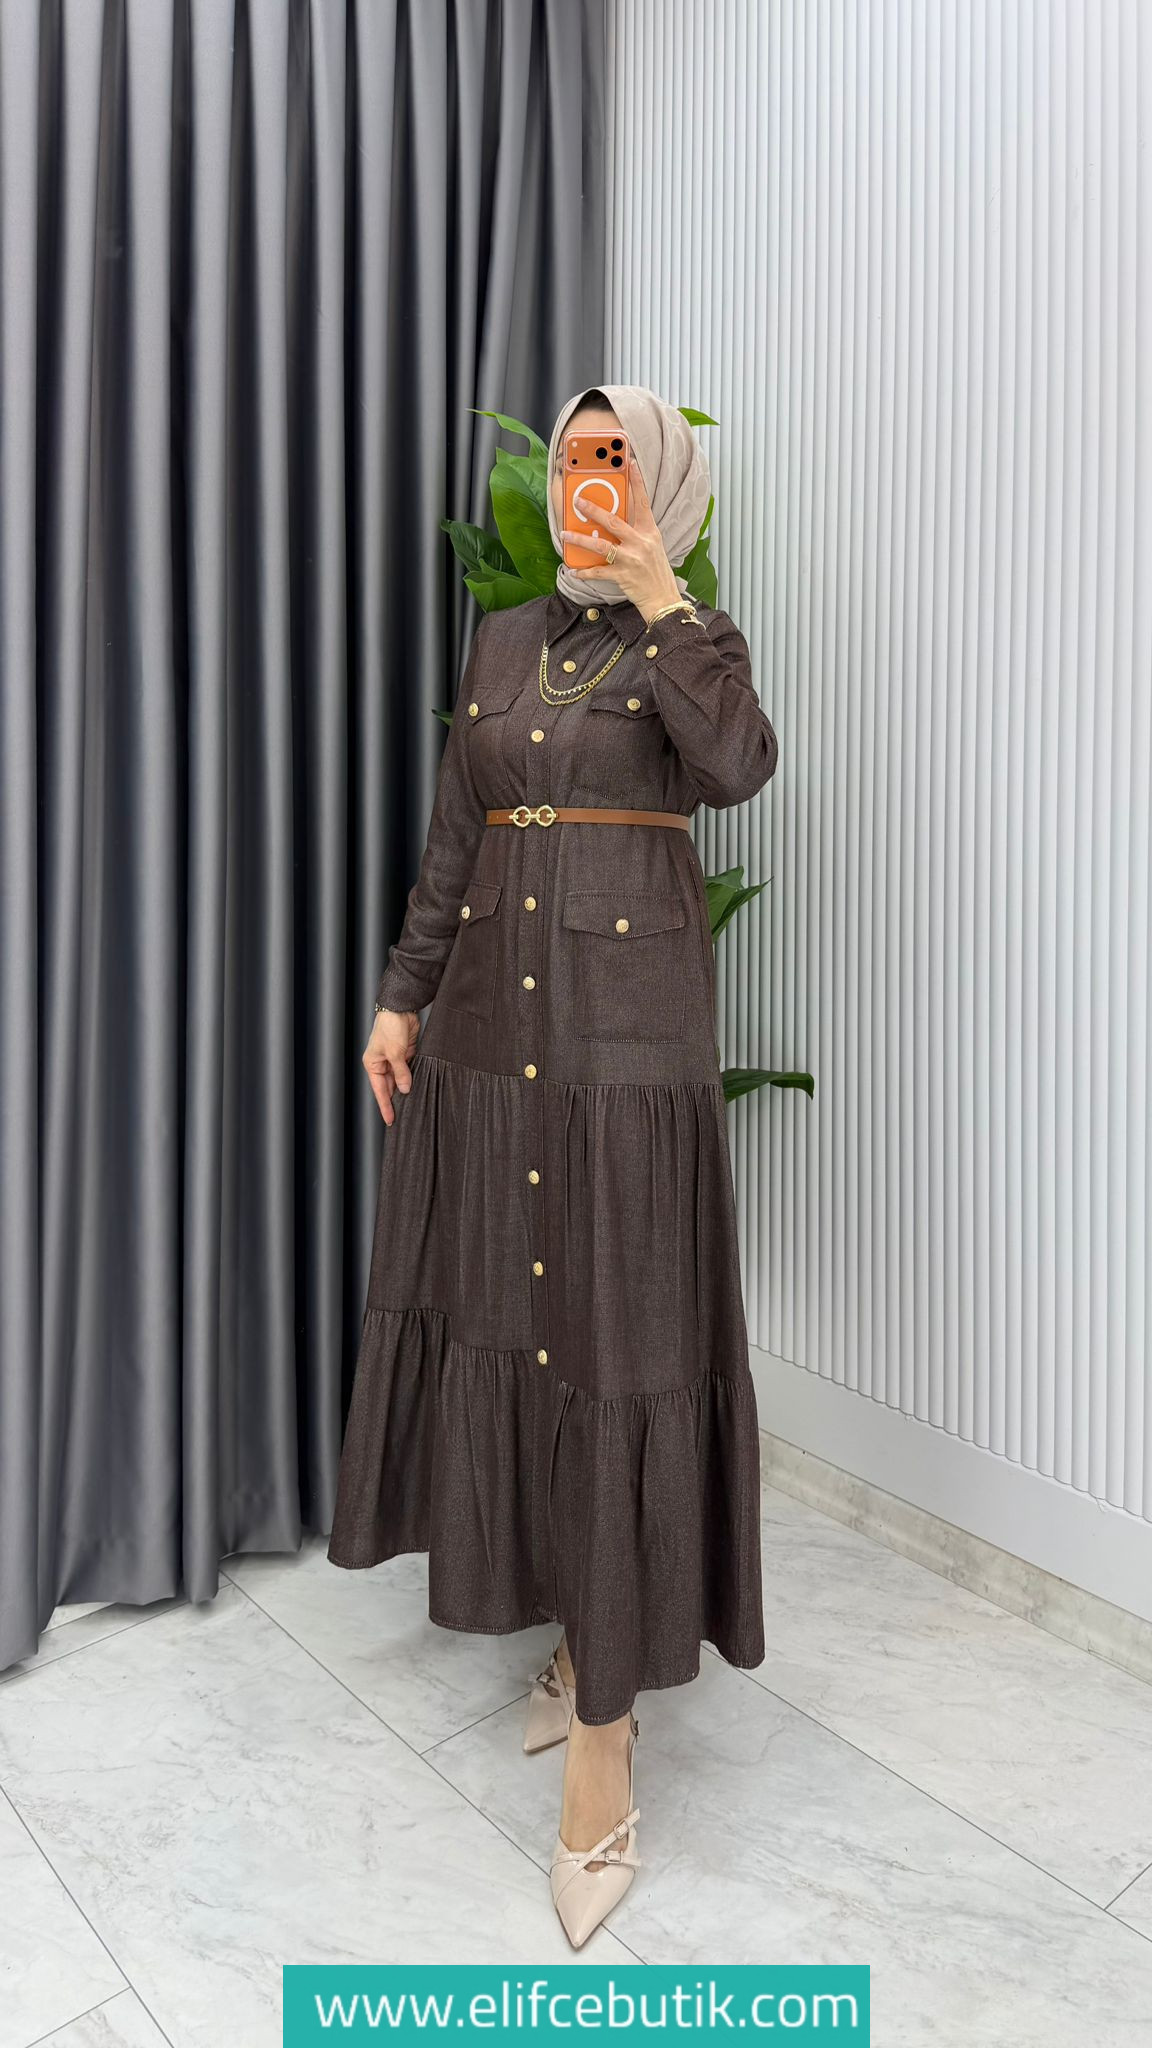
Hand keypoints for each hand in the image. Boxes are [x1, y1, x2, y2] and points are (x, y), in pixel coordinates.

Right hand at [362, 1007, 419, 1124]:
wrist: (401, 1008)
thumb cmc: (390, 1027)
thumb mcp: (395, 1052)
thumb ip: (401, 1073)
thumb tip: (405, 1089)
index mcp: (373, 1064)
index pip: (380, 1090)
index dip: (385, 1106)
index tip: (390, 1120)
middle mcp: (382, 1063)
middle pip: (389, 1087)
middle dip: (396, 1100)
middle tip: (404, 1117)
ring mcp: (395, 1059)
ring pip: (400, 1080)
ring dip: (406, 1090)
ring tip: (413, 1105)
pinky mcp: (406, 1054)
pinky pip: (409, 1071)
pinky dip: (413, 1079)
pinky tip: (418, 1088)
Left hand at [559, 456, 682, 621]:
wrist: (663, 598)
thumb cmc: (656, 571)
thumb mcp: (652, 546)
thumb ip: (636, 533)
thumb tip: (613, 521)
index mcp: (650, 532)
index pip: (643, 502)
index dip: (637, 481)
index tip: (630, 463)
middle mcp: (640, 543)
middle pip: (613, 521)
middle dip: (593, 510)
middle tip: (577, 501)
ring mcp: (631, 559)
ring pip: (600, 546)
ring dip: (580, 539)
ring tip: (565, 535)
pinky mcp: (622, 576)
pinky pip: (598, 572)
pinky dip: (584, 571)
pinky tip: (573, 570)